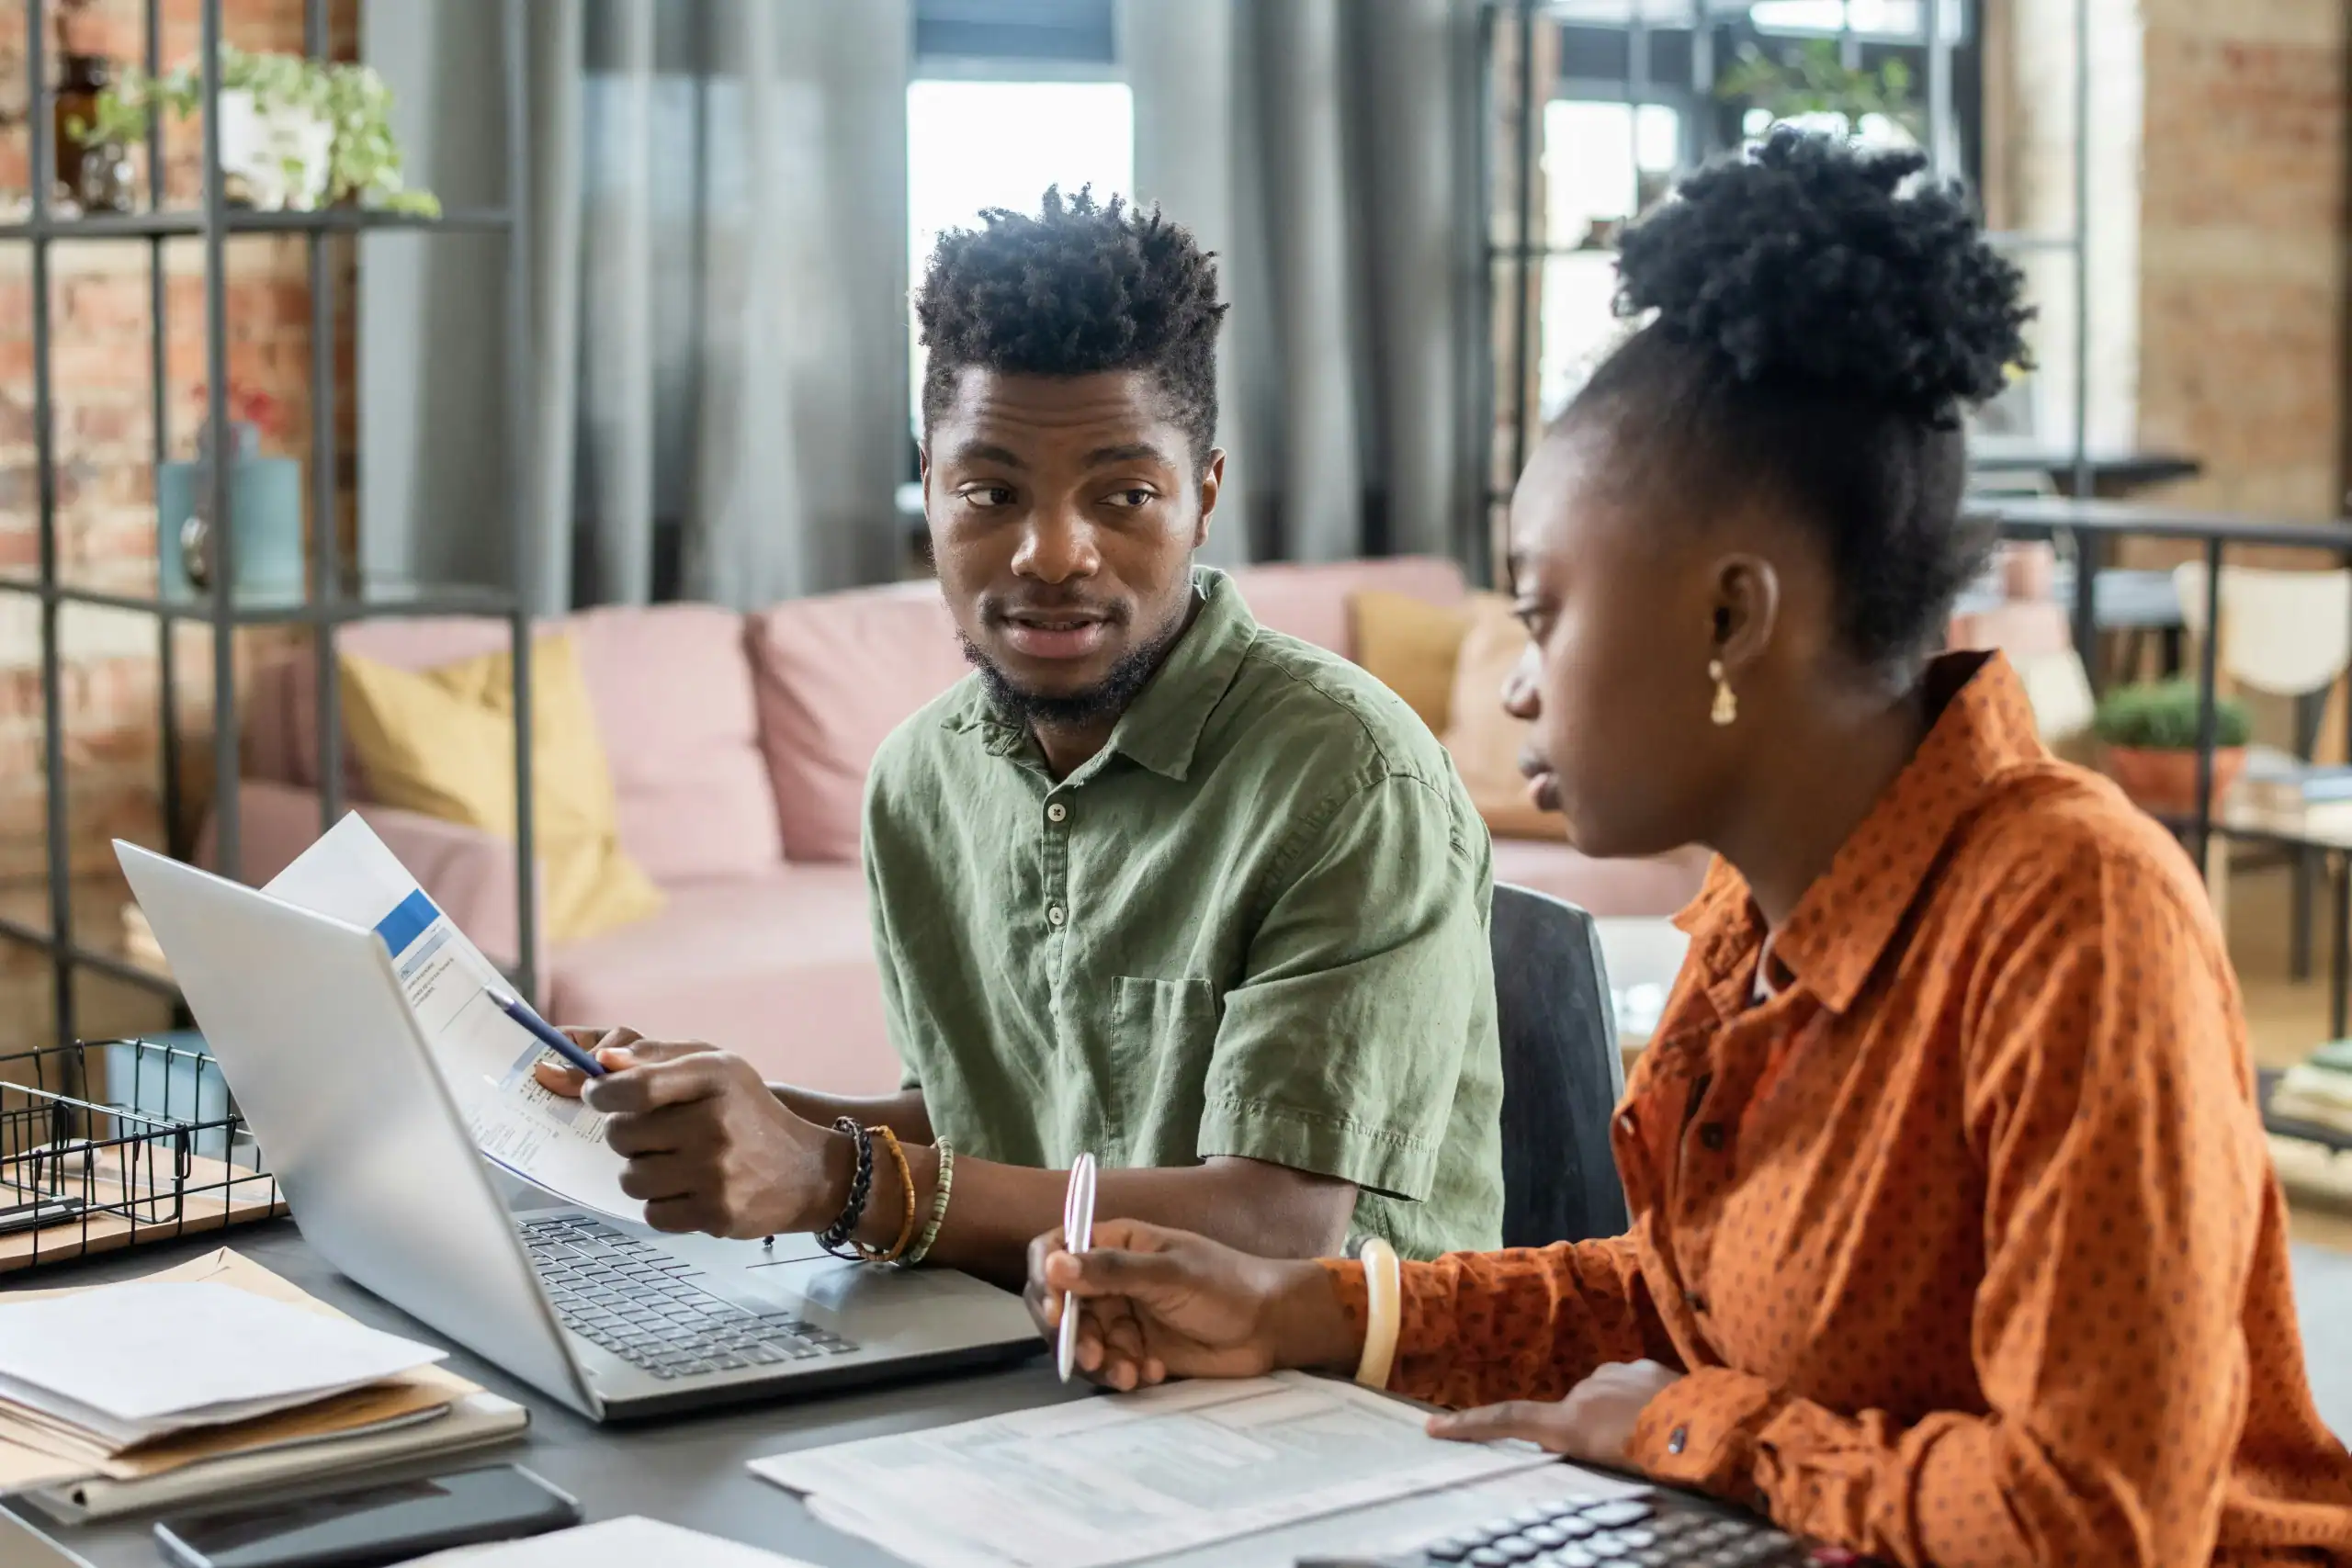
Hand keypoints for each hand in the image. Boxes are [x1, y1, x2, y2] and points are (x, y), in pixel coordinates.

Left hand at [539, 1030, 851, 1239]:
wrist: (808, 1171)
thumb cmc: (750, 1114)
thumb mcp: (715, 1068)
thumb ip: (656, 1058)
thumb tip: (601, 1061)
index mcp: (714, 1077)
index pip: (636, 1087)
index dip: (603, 1093)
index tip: (600, 1096)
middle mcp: (715, 1124)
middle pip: (622, 1135)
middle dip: (628, 1135)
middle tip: (656, 1134)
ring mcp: (715, 1173)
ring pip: (631, 1178)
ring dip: (642, 1172)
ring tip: (673, 1164)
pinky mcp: (715, 1214)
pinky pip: (652, 1214)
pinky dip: (662, 1205)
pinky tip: (688, 1190)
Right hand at [1027, 1219, 1359, 1391]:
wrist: (1270, 1328)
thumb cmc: (1226, 1285)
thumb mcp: (1170, 1274)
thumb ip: (1112, 1271)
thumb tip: (1055, 1264)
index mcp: (1114, 1244)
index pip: (1055, 1250)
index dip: (1045, 1278)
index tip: (1053, 1312)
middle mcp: (1110, 1278)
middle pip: (1061, 1304)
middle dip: (1070, 1333)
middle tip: (1091, 1356)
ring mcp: (1122, 1315)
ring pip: (1082, 1340)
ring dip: (1098, 1360)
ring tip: (1130, 1372)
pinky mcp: (1135, 1349)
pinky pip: (1108, 1364)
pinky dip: (1122, 1372)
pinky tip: (1151, 1372)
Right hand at [1427, 1360, 1684, 1467]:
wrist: (1708, 1428)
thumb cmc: (1657, 1458)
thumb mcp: (1611, 1465)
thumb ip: (1580, 1445)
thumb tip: (1565, 1434)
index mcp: (1571, 1422)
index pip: (1510, 1419)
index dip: (1470, 1424)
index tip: (1433, 1426)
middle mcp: (1585, 1390)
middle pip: (1571, 1411)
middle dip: (1587, 1428)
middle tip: (1619, 1452)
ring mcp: (1615, 1373)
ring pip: (1602, 1395)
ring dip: (1617, 1414)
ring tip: (1649, 1437)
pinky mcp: (1641, 1365)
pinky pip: (1630, 1384)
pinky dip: (1639, 1401)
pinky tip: (1664, 1417)